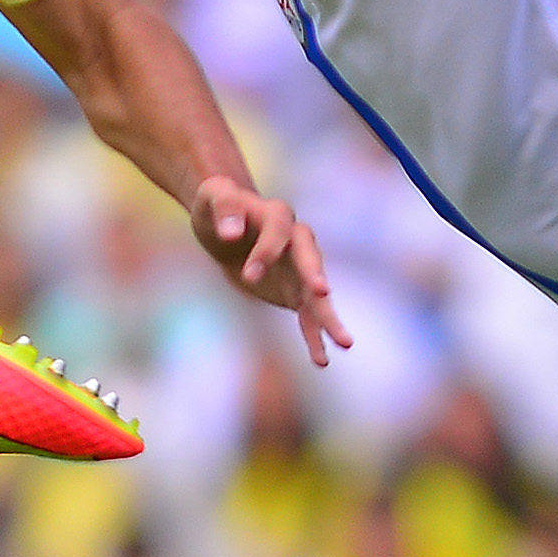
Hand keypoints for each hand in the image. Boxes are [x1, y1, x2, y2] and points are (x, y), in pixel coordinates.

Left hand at [190, 176, 351, 366]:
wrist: (227, 227)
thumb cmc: (219, 206)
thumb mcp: (213, 196)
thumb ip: (223, 205)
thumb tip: (229, 232)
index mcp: (278, 216)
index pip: (278, 231)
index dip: (267, 251)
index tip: (249, 275)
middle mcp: (297, 241)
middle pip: (311, 258)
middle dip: (315, 274)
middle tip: (321, 291)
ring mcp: (301, 269)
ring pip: (319, 294)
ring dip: (330, 316)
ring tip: (345, 343)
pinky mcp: (296, 292)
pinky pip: (309, 316)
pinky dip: (314, 337)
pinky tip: (321, 360)